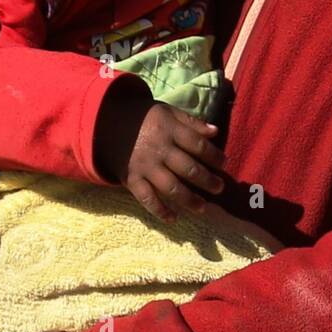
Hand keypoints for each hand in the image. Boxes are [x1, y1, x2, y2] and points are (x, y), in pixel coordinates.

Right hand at [95, 87, 226, 222]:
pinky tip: (173, 218)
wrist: (106, 123)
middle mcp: (159, 150)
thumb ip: (191, 122)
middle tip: (219, 188)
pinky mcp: (132, 179)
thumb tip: (216, 132)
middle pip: (188, 169)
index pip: (198, 145)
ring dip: (189, 200)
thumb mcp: (167, 112)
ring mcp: (145, 167)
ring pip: (171, 187)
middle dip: (207, 181)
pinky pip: (147, 199)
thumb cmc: (143, 118)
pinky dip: (160, 211)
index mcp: (169, 131)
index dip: (214, 156)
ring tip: (203, 207)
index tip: (224, 163)